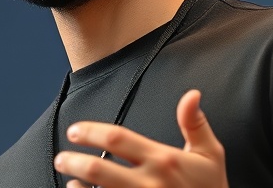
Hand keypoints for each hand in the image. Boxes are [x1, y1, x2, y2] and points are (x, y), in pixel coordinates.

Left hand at [54, 89, 227, 187]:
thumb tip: (192, 94)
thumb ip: (195, 124)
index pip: (118, 139)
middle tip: (61, 157)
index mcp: (163, 159)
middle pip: (100, 170)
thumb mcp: (210, 154)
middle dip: (75, 162)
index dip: (91, 132)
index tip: (75, 130)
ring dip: (79, 186)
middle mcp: (150, 182)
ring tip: (69, 180)